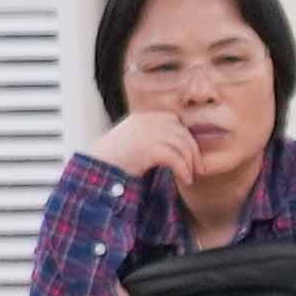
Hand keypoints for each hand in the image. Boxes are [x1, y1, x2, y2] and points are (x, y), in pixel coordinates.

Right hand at [77, 107, 195, 183]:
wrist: (97, 167)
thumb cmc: (116, 158)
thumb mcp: (135, 138)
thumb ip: (153, 134)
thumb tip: (179, 142)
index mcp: (143, 116)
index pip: (175, 121)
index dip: (187, 138)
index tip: (192, 153)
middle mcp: (146, 121)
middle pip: (182, 132)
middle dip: (193, 151)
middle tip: (198, 167)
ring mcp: (146, 134)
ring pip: (182, 145)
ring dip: (190, 163)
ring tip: (190, 176)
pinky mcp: (147, 149)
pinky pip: (175, 158)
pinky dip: (183, 170)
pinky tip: (185, 179)